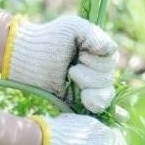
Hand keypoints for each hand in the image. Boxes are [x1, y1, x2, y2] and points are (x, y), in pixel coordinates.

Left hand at [2, 15, 117, 112]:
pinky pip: (100, 109)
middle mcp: (97, 70)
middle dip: (88, 75)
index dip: (96, 61)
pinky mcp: (79, 102)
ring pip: (105, 95)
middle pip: (108, 79)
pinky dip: (107, 111)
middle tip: (69, 69)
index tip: (79, 54)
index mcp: (99, 53)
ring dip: (89, 88)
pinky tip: (119, 117)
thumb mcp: (74, 27)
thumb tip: (111, 50)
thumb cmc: (49, 37)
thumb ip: (95, 35)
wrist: (26, 56)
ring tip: (71, 80)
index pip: (111, 61)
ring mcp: (89, 87)